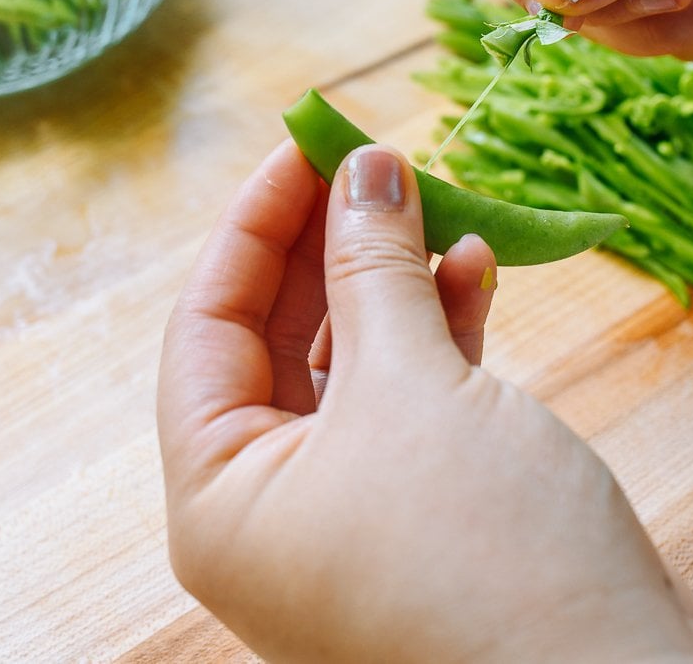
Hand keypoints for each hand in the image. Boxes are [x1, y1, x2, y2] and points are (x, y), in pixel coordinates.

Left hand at [157, 140, 692, 662]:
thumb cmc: (484, 553)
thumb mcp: (410, 388)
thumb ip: (374, 269)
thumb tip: (361, 169)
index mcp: (223, 497)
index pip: (207, 326)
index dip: (256, 224)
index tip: (310, 141)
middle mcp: (273, 511)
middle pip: (279, 340)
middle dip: (329, 244)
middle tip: (377, 162)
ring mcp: (351, 516)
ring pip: (354, 365)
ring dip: (394, 281)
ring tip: (438, 204)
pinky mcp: (426, 514)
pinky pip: (413, 402)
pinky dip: (440, 334)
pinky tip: (475, 272)